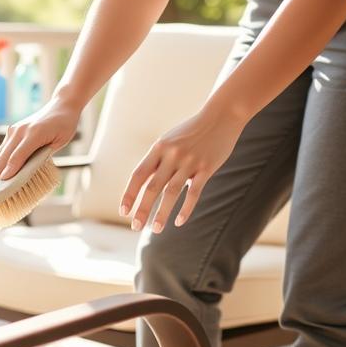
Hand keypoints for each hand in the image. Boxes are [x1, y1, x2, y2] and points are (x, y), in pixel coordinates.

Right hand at [0, 96, 81, 185]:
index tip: (2, 182)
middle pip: (4, 155)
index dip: (10, 169)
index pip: (18, 155)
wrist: (61, 105)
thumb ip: (44, 154)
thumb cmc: (64, 126)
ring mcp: (14, 130)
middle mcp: (21, 131)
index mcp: (34, 133)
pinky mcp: (12, 131)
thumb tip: (28, 172)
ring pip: (0, 153)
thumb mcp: (60, 141)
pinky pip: (2, 149)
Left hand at [120, 104, 245, 232]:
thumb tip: (144, 183)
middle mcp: (172, 155)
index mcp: (158, 148)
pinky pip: (194, 193)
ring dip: (162, 213)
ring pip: (171, 193)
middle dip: (142, 209)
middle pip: (152, 187)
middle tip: (135, 226)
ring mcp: (189, 162)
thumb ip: (157, 160)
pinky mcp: (206, 168)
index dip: (129, 194)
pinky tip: (178, 222)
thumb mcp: (169, 140)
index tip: (123, 211)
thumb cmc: (192, 131)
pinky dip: (185, 209)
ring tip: (155, 230)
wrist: (221, 116)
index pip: (138, 175)